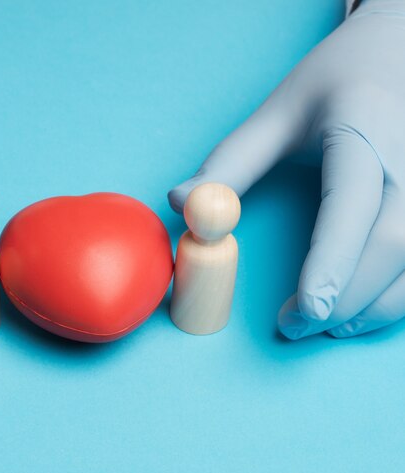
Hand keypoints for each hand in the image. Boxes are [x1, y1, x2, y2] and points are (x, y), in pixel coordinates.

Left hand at [168, 0, 404, 339]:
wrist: (393, 55)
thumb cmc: (331, 87)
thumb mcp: (274, 116)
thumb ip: (228, 165)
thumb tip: (180, 204)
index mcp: (363, 130)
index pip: (351, 205)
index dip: (330, 262)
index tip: (305, 310)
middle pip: (392, 244)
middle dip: (345, 298)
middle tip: (295, 327)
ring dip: (376, 306)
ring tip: (327, 327)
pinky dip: (397, 295)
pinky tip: (363, 308)